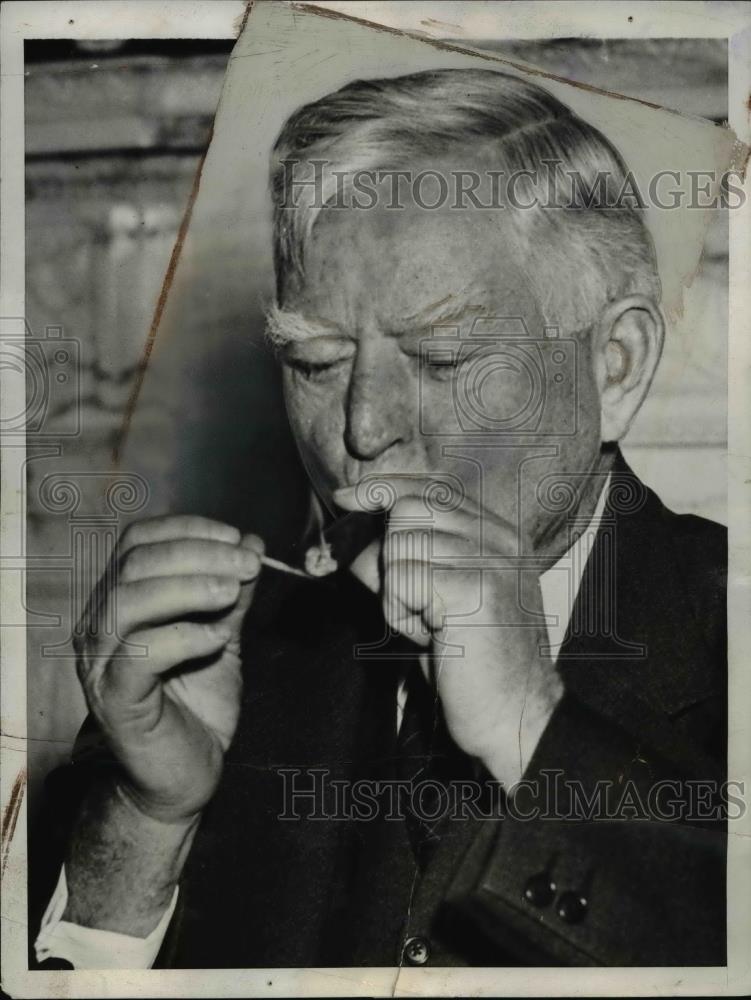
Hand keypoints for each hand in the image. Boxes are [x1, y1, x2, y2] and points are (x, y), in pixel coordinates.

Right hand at [74, 515, 262, 822]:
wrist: (182, 778)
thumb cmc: (195, 707)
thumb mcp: (222, 637)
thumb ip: (231, 595)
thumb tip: (252, 547)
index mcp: (119, 602)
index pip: (137, 542)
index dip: (188, 530)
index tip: (237, 537)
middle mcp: (98, 627)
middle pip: (135, 564)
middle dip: (198, 553)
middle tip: (247, 563)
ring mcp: (99, 664)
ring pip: (128, 601)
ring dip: (188, 586)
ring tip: (233, 591)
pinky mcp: (114, 700)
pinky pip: (140, 655)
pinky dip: (183, 636)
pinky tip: (218, 639)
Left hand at [335, 479, 562, 784]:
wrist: (517, 717)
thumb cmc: (474, 664)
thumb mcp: (441, 598)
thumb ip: (412, 558)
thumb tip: (360, 536)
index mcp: (499, 533)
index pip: (431, 486)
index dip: (383, 487)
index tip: (343, 497)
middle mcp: (501, 537)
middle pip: (408, 508)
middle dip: (390, 559)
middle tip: (418, 607)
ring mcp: (492, 559)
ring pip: (398, 546)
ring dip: (397, 595)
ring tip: (433, 628)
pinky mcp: (476, 588)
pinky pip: (401, 580)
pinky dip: (400, 614)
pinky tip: (433, 638)